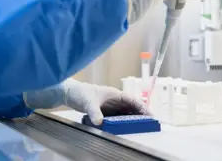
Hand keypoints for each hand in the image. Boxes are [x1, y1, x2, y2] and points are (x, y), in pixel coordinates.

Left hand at [23, 79, 149, 124]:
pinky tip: (127, 128)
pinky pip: (119, 117)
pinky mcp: (107, 111)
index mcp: (116, 94)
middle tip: (150, 123)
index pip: (133, 101)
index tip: (150, 115)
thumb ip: (94, 112)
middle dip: (141, 114)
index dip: (142, 107)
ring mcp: (112, 106)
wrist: (71, 93)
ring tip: (142, 127)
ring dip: (134, 118)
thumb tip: (99, 122)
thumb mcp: (88, 102)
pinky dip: (124, 121)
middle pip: (132, 107)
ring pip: (126, 112)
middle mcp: (116, 100)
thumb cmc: (81, 93)